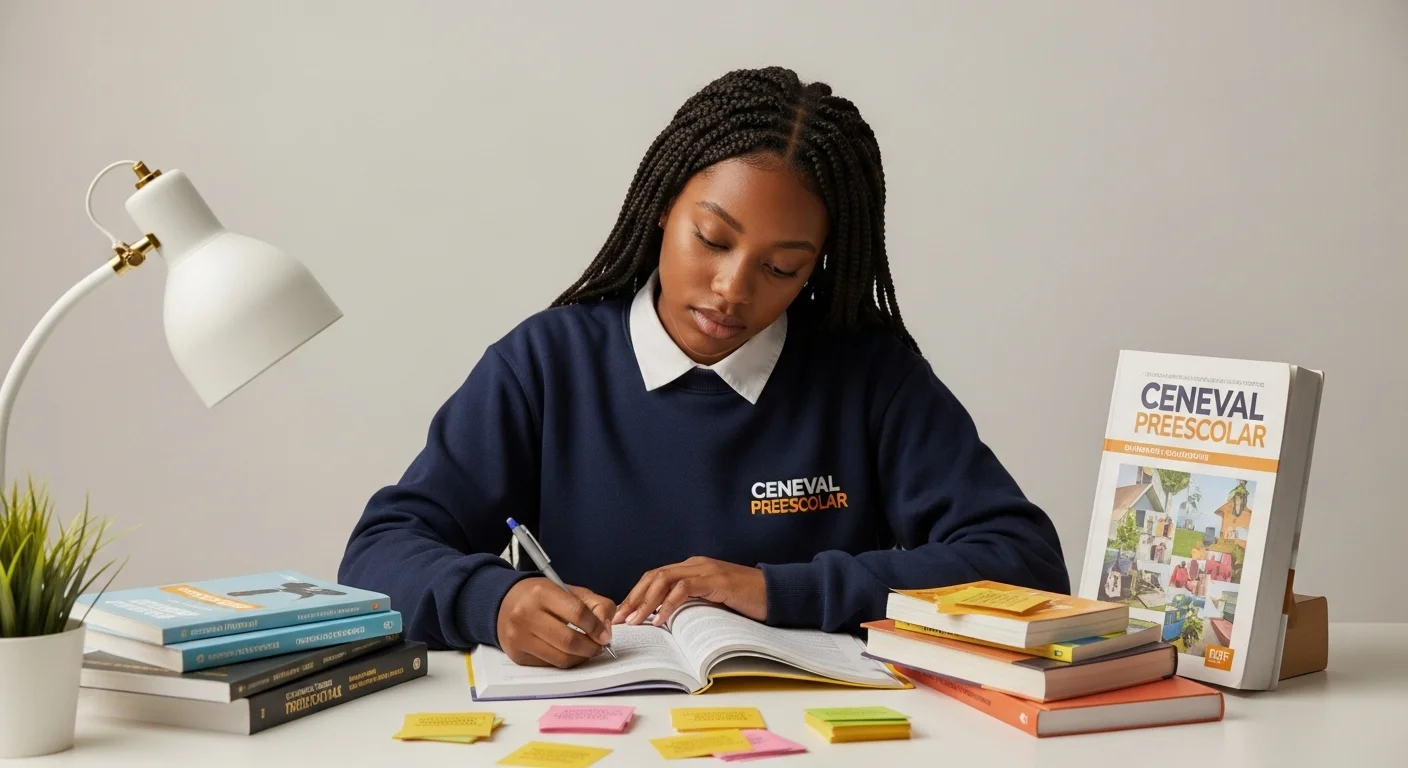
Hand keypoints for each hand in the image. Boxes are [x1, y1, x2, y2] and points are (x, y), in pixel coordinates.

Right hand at [496, 578, 615, 668]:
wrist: (503, 603)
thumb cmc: (540, 596)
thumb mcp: (567, 590)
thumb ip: (595, 604)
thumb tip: (606, 630)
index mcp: (541, 593)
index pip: (577, 613)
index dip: (597, 627)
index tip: (605, 635)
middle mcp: (526, 615)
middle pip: (569, 640)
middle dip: (591, 647)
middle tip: (599, 646)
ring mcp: (519, 637)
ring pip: (560, 658)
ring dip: (580, 658)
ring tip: (586, 650)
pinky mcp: (517, 654)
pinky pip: (549, 664)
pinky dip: (565, 661)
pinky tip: (568, 653)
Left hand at [612, 556, 766, 626]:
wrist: (777, 594)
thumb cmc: (747, 602)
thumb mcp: (712, 603)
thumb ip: (692, 605)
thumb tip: (664, 622)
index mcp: (692, 568)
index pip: (655, 577)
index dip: (636, 595)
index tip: (623, 615)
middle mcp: (695, 564)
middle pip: (654, 576)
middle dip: (634, 598)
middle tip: (620, 619)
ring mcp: (705, 569)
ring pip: (664, 580)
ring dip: (646, 602)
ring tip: (635, 621)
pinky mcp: (716, 579)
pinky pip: (684, 589)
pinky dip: (668, 604)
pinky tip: (660, 620)